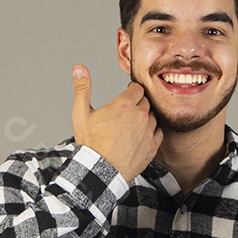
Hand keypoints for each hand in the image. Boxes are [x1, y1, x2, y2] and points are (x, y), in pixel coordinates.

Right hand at [71, 64, 161, 181]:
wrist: (100, 171)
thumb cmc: (90, 143)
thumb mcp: (81, 114)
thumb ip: (82, 88)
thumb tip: (79, 67)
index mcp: (124, 104)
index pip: (137, 88)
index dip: (131, 91)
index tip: (126, 96)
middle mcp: (140, 116)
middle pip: (145, 102)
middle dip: (137, 104)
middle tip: (125, 114)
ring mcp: (148, 131)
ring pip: (153, 117)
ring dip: (145, 118)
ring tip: (131, 127)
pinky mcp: (152, 146)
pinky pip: (158, 133)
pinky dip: (151, 133)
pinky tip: (139, 137)